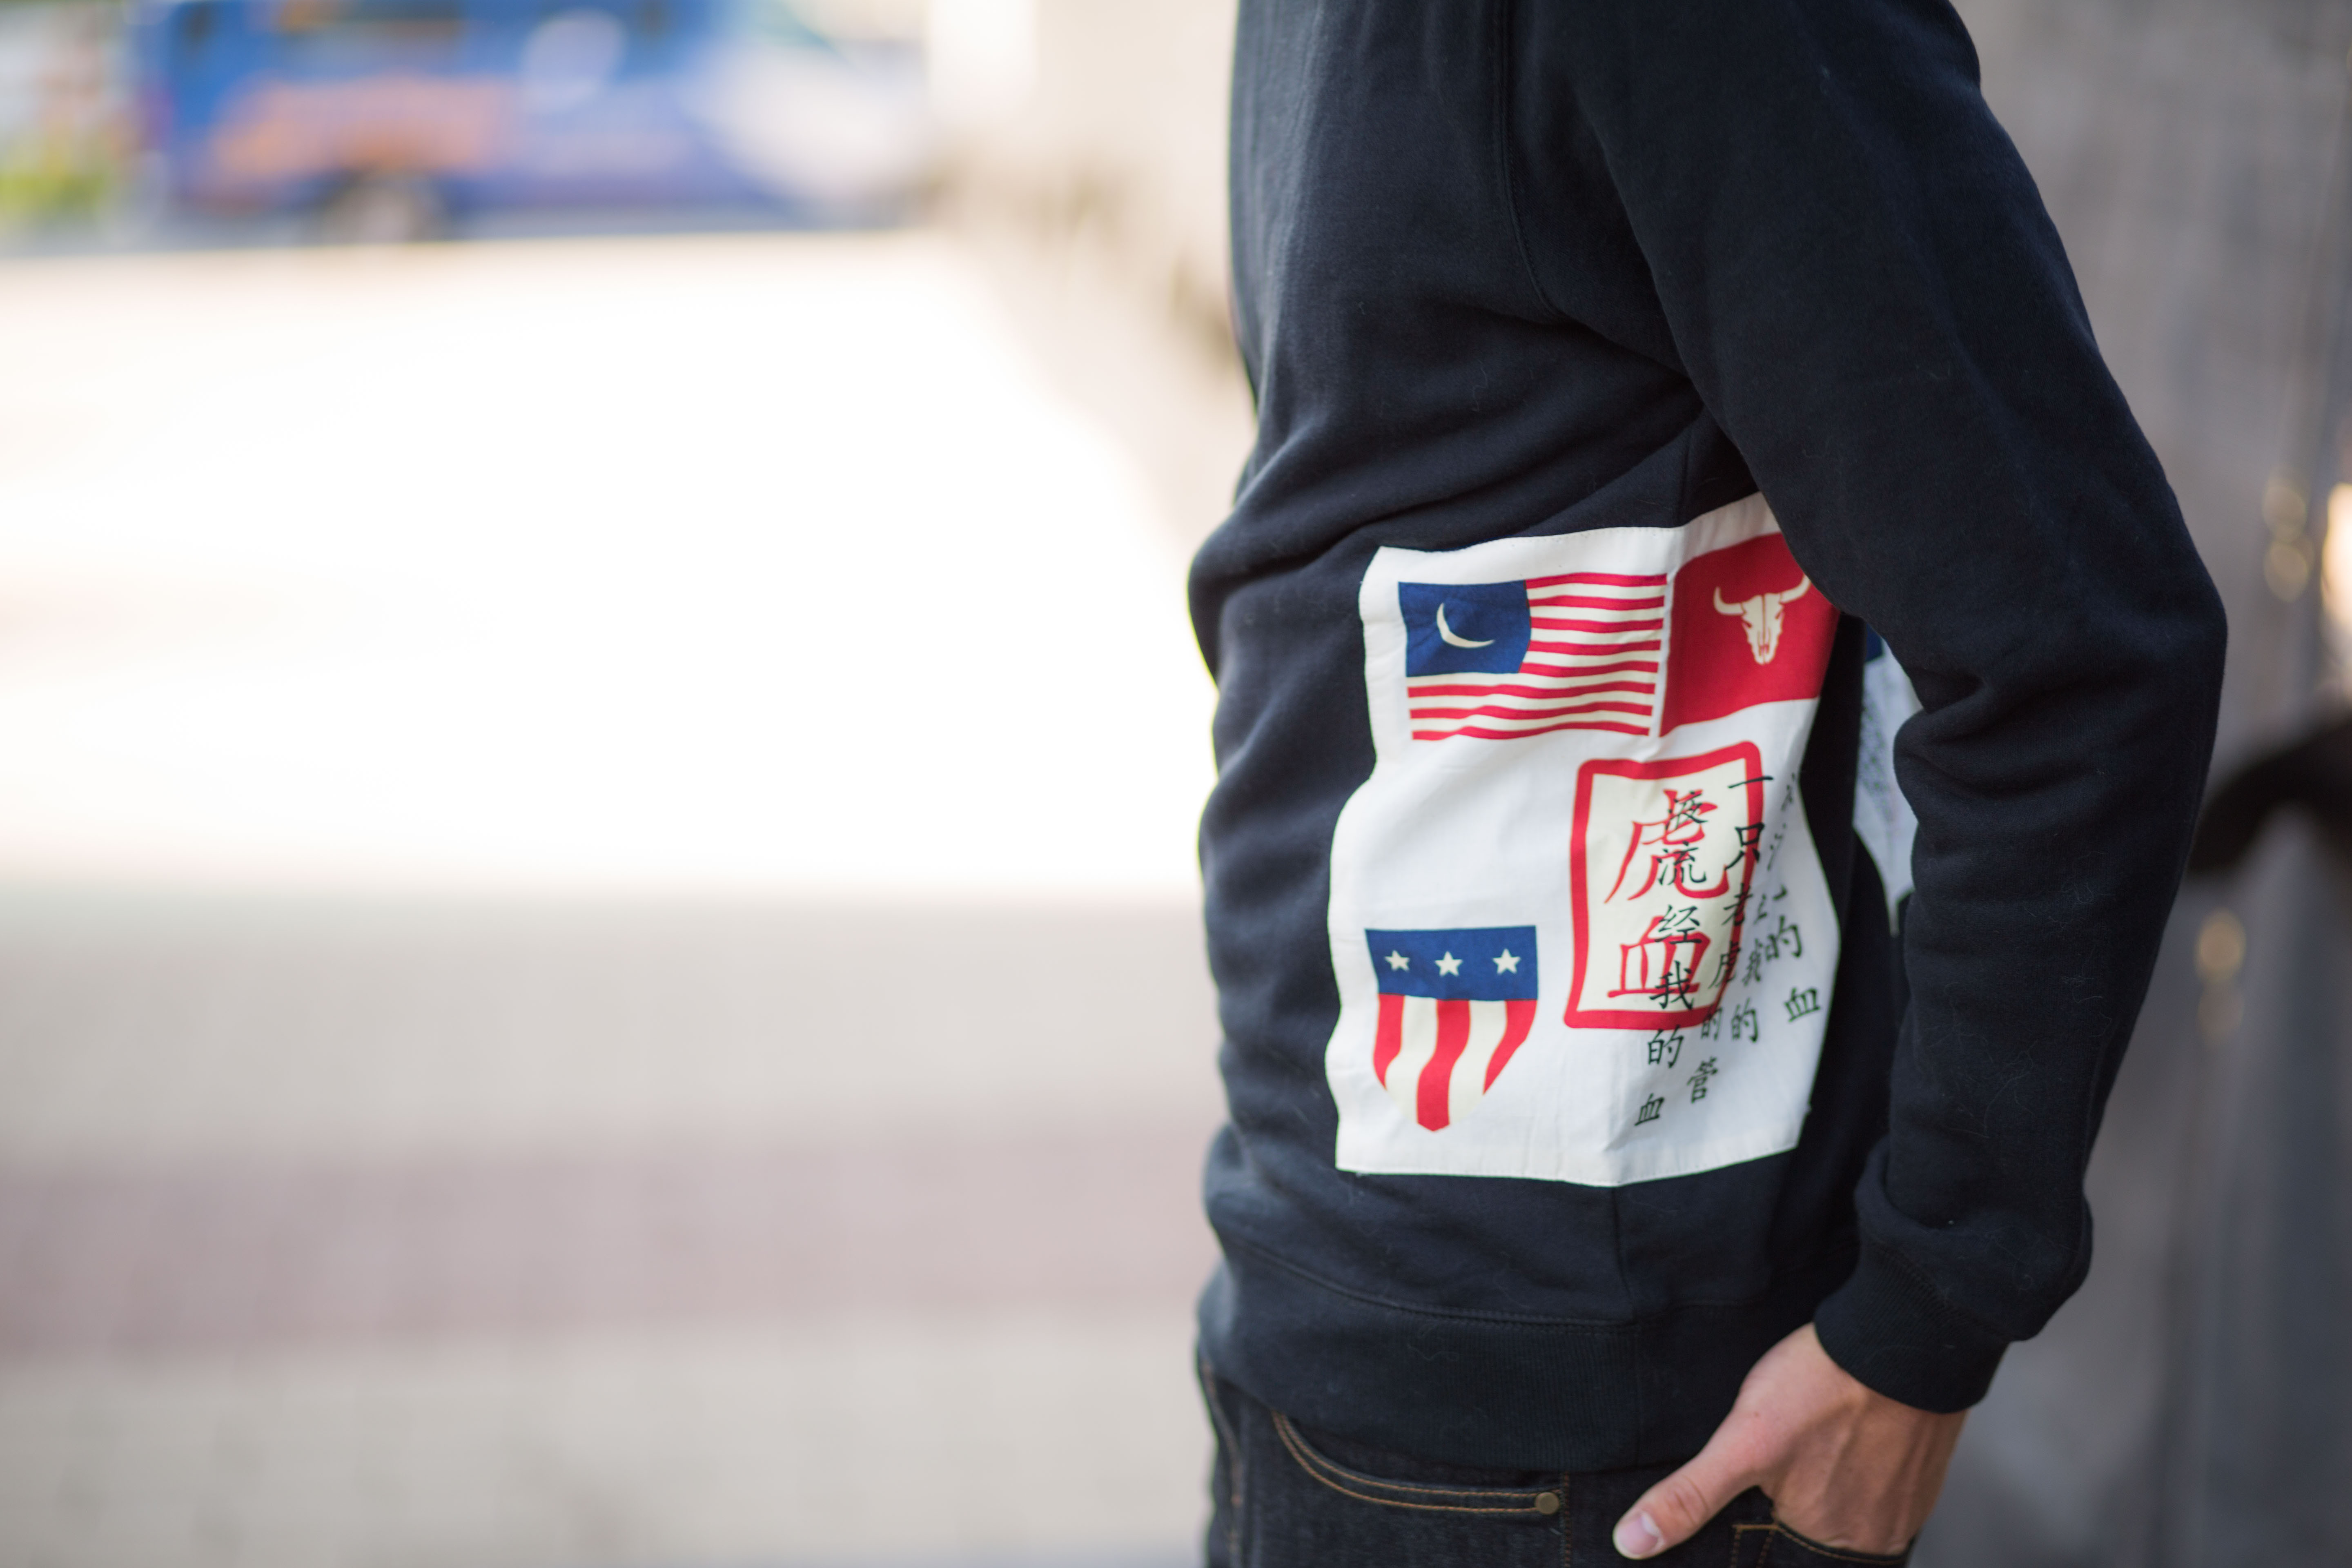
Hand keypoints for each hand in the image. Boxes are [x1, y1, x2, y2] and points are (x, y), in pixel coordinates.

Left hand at [1611, 1323, 1965, 1558]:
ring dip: (1826, 1490)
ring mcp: (1902, 1506)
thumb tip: (1634, 1541)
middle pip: (1814, 1537)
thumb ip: (1691, 1496)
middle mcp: (1871, 1537)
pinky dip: (1857, 1469)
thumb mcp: (1742, 1442)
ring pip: (1847, 1511)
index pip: (1776, 1556)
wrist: (1902, 1336)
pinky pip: (1879, 1486)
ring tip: (1812, 1449)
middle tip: (1784, 1465)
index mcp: (1825, 1542)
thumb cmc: (1827, 1385)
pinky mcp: (1920, 1474)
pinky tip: (1841, 1438)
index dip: (1760, 1529)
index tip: (1758, 1498)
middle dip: (1791, 1510)